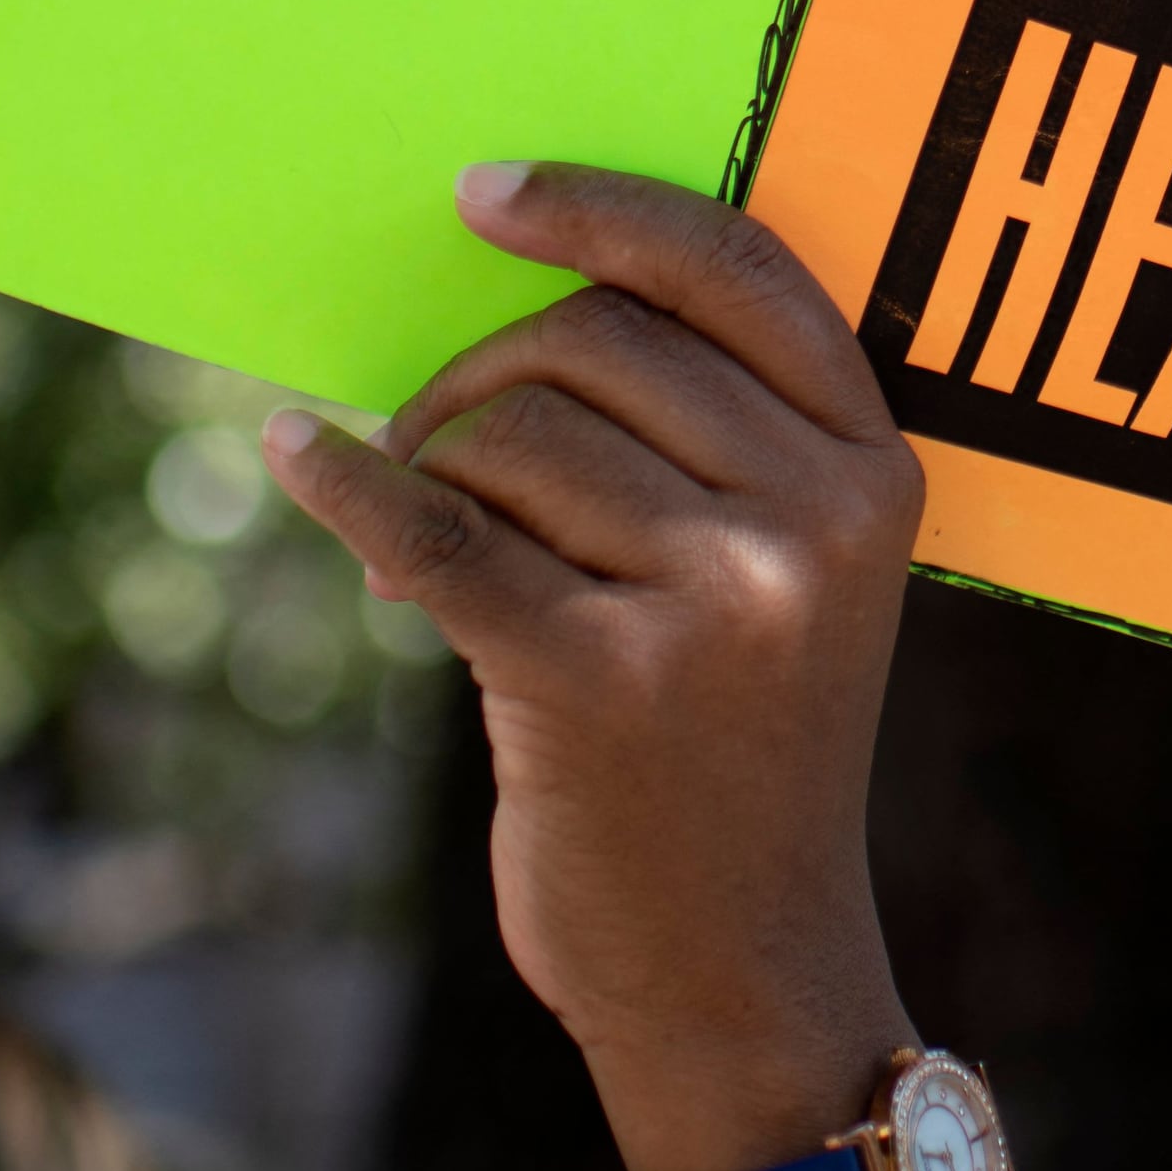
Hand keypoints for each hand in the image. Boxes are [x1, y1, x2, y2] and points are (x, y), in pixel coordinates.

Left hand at [264, 162, 965, 1170]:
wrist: (740, 975)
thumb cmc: (734, 753)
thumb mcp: (792, 577)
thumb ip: (720, 438)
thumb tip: (520, 293)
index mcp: (872, 471)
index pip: (737, 271)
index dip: (602, 210)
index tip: (485, 195)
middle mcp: (810, 523)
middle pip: (595, 341)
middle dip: (486, 376)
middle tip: (435, 449)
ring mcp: (716, 604)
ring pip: (512, 432)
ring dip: (437, 468)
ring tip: (439, 556)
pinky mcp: (598, 684)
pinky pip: (439, 532)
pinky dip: (350, 486)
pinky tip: (299, 456)